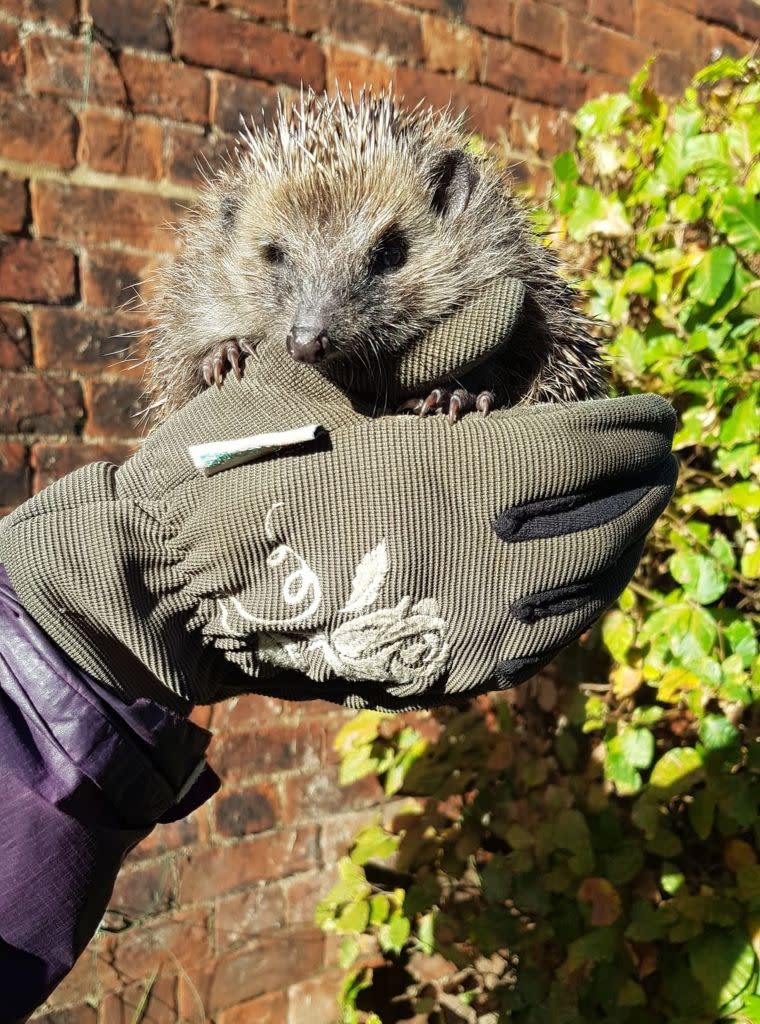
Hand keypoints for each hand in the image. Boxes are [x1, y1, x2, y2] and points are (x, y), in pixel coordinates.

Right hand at [169, 348, 676, 708]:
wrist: (167, 584)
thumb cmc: (227, 467)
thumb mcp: (314, 384)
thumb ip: (429, 349)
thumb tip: (510, 295)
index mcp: (440, 471)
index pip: (580, 448)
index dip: (630, 430)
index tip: (659, 417)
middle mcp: (468, 555)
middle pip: (601, 522)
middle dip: (643, 487)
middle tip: (663, 462)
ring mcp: (458, 627)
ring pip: (580, 592)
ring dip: (621, 550)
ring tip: (636, 518)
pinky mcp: (435, 675)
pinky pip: (537, 646)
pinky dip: (576, 610)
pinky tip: (582, 587)